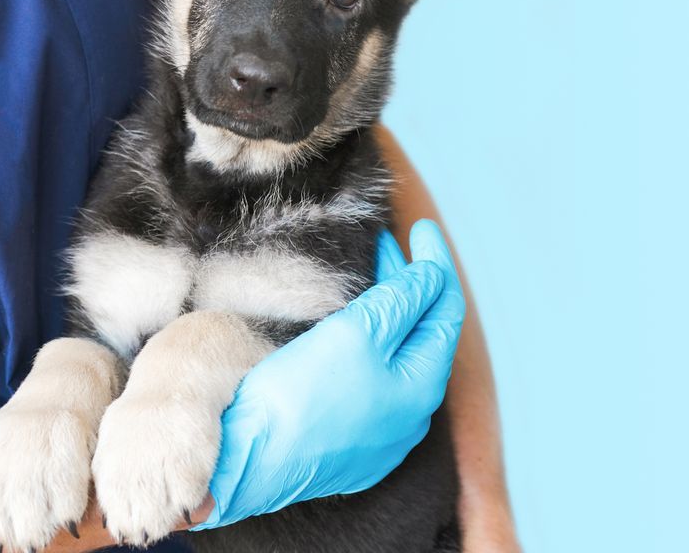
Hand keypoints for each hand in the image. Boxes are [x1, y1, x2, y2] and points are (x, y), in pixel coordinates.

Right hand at [192, 219, 466, 528]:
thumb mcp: (358, 333)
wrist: (244, 460)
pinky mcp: (346, 444)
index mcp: (422, 389)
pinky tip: (349, 331)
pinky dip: (368, 347)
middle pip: (420, 336)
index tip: (420, 228)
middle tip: (388, 245)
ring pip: (395, 361)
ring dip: (388, 316)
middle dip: (408, 286)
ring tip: (371, 278)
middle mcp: (409, 418)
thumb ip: (402, 301)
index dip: (435, 265)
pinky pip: (371, 385)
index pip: (444, 312)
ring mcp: (378, 436)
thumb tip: (431, 276)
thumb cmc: (301, 396)